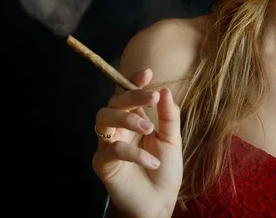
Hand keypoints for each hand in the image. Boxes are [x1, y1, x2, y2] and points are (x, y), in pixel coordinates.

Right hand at [92, 69, 182, 217]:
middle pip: (114, 101)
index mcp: (135, 118)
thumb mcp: (172, 140)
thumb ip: (168, 116)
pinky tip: (152, 162)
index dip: (133, 81)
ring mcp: (108, 143)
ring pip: (104, 118)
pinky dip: (134, 153)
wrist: (159, 202)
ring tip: (149, 129)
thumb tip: (165, 90)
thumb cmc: (164, 170)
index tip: (147, 74)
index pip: (128, 94)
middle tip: (151, 98)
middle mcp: (118, 128)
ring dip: (127, 118)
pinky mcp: (103, 163)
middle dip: (131, 95)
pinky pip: (113, 149)